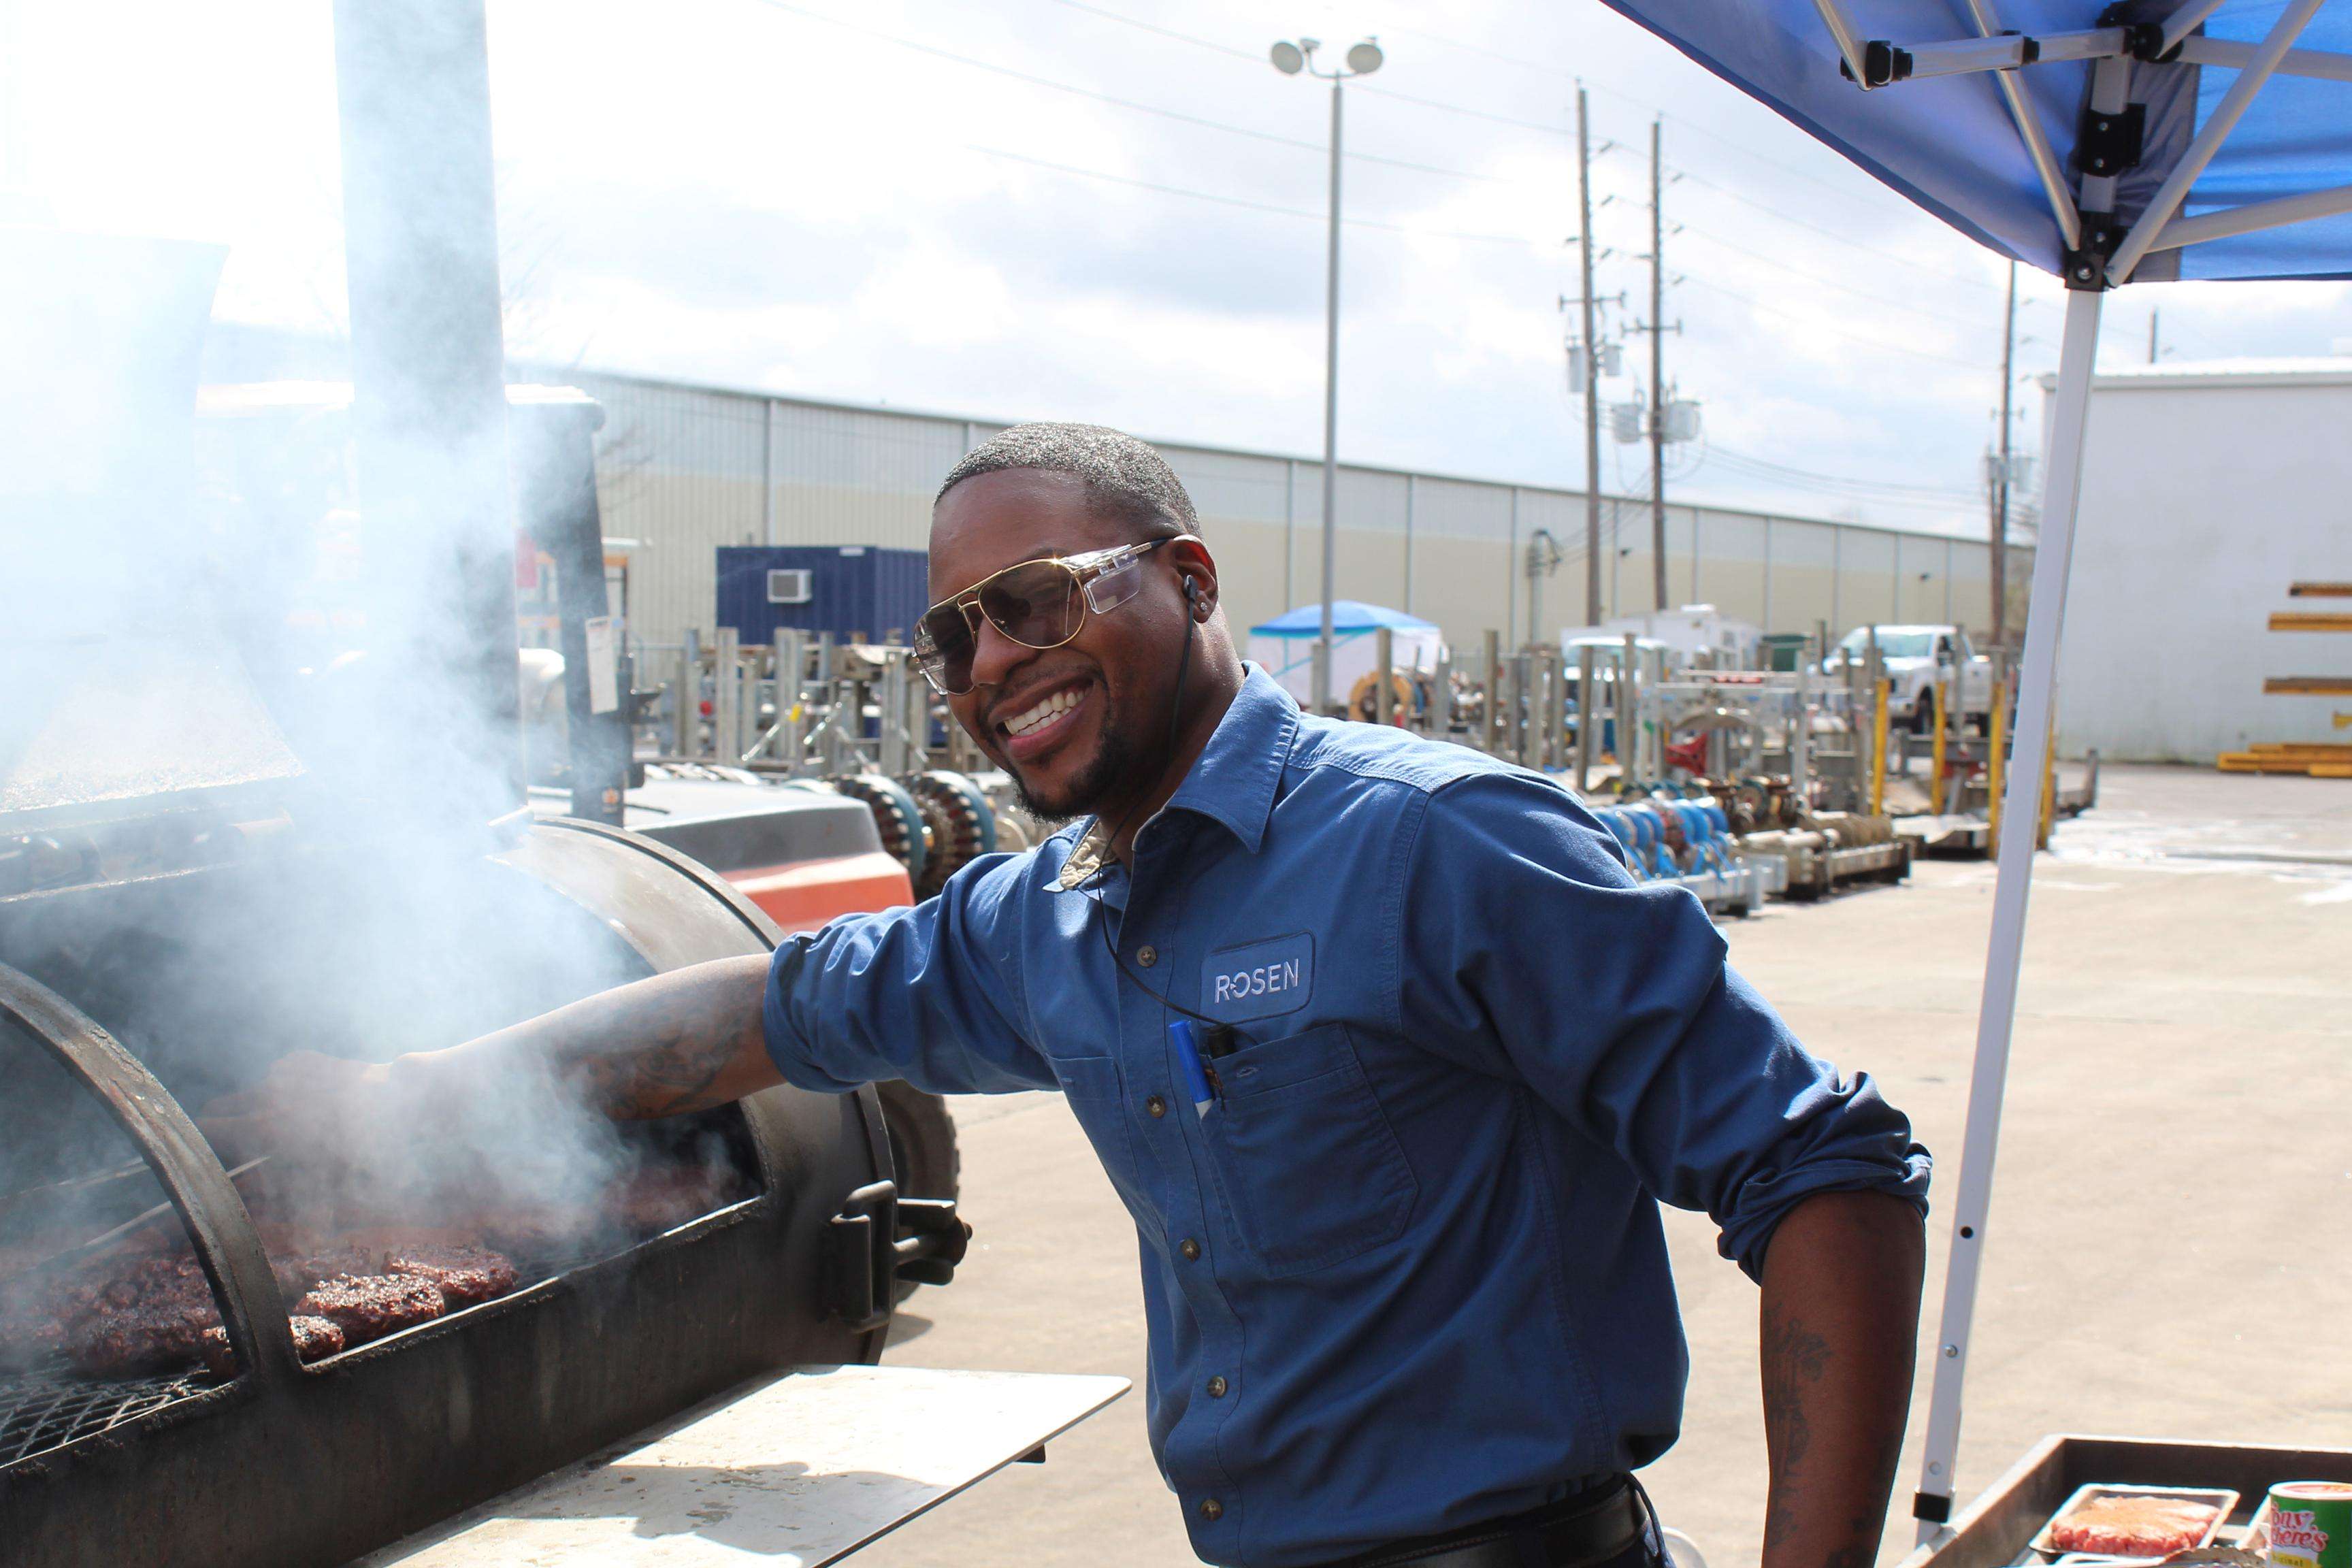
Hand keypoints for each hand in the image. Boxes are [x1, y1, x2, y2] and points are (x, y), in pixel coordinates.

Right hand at [197, 1051, 399, 1171]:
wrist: (392, 1099)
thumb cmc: (359, 1145)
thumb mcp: (320, 1174)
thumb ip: (283, 1185)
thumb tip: (262, 1203)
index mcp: (263, 1127)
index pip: (210, 1126)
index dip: (208, 1135)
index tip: (208, 1140)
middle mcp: (265, 1096)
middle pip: (222, 1104)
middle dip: (225, 1117)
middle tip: (235, 1126)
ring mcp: (282, 1074)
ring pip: (256, 1088)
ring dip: (264, 1100)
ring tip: (292, 1111)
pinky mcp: (300, 1058)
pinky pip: (281, 1071)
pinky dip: (288, 1081)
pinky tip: (313, 1091)